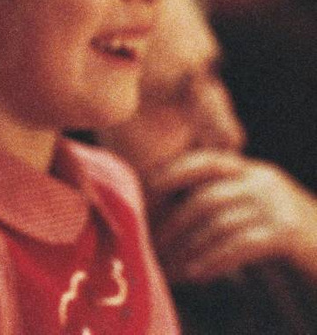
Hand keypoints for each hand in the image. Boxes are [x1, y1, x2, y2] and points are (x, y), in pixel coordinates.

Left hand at [144, 149, 316, 283]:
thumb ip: (222, 202)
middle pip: (205, 198)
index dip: (172, 172)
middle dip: (173, 224)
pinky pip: (240, 245)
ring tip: (169, 269)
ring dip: (188, 249)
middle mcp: (264, 182)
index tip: (146, 190)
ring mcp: (278, 206)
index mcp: (252, 171)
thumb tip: (167, 212)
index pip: (205, 161)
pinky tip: (196, 274)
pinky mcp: (289, 234)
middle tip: (151, 247)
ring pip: (219, 224)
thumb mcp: (255, 208)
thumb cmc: (287, 236)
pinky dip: (214, 260)